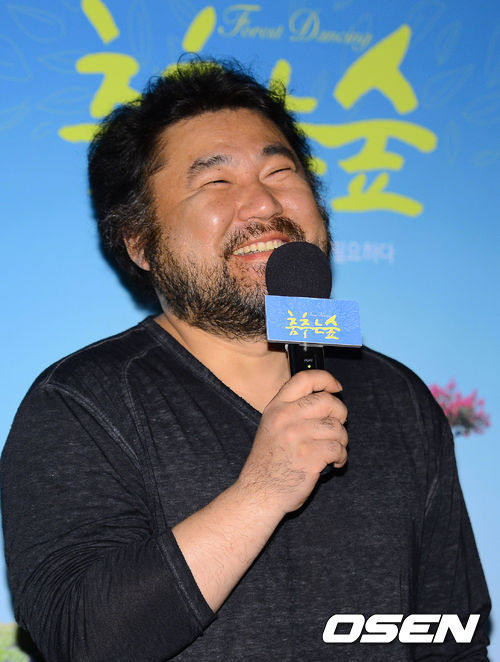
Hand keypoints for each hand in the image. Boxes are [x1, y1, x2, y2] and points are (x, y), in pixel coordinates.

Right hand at [237, 370, 347, 514]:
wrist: (259, 493)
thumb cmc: (268, 463)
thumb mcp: (271, 426)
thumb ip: (292, 410)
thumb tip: (325, 399)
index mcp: (276, 407)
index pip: (305, 379)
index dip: (326, 379)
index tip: (336, 387)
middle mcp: (286, 418)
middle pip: (327, 401)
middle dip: (340, 413)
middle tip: (336, 426)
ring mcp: (297, 436)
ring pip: (336, 426)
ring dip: (341, 440)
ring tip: (333, 449)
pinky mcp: (310, 456)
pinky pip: (339, 448)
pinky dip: (341, 457)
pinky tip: (333, 463)